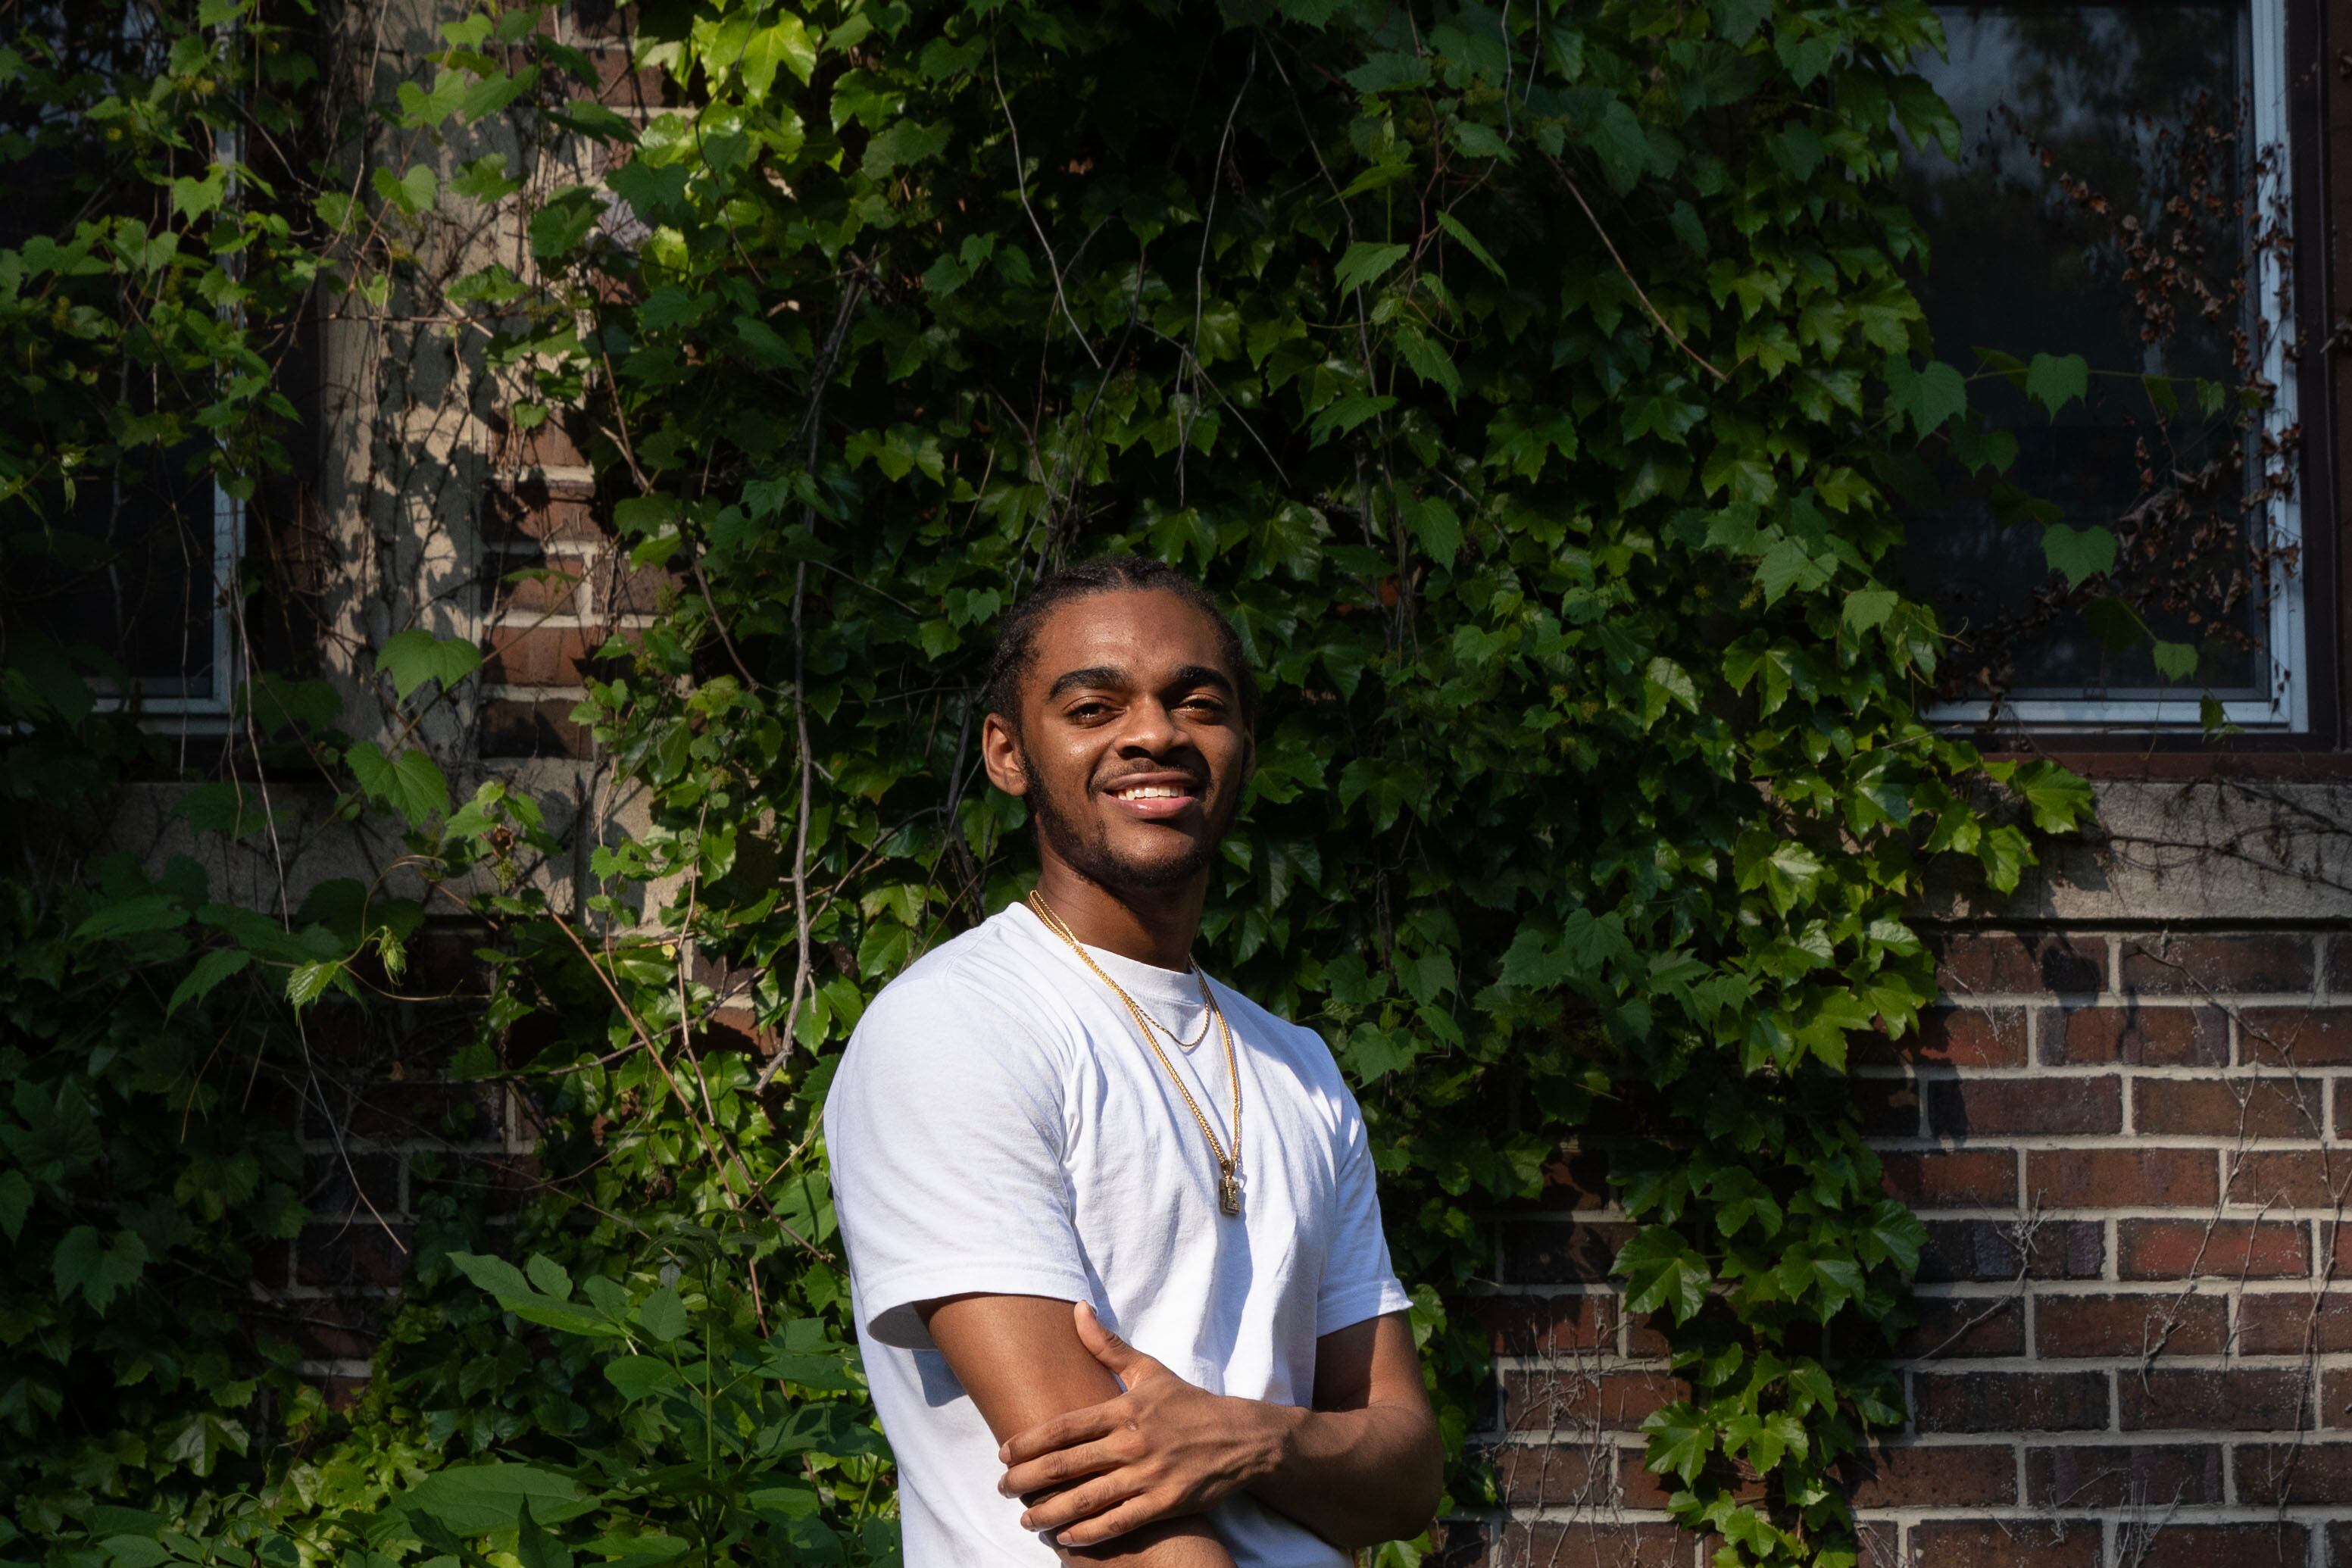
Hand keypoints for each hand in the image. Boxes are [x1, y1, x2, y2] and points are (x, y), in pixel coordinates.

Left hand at [996, 1303, 1297, 1547]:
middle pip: (1067, 1465)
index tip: (1004, 1453)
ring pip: (1088, 1498)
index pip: (1065, 1427)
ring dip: (1050, 1512)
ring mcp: (1148, 1476)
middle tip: (1003, 1488)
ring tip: (1026, 1520)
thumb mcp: (1150, 1371)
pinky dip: (1089, 1533)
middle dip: (1028, 1479)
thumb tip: (1077, 1309)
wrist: (1241, 1439)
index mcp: (1124, 1410)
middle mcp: (1132, 1443)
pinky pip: (1118, 1522)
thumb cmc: (1189, 1404)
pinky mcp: (1165, 1503)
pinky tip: (1066, 1538)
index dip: (1030, 1441)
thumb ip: (1108, 1347)